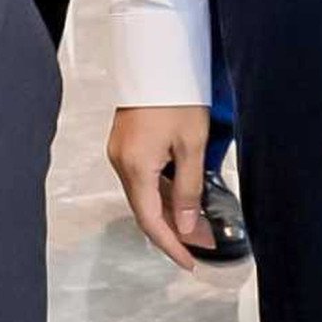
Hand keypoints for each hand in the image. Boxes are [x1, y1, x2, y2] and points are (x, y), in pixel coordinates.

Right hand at [111, 105, 214, 270]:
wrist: (159, 58)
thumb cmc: (178, 96)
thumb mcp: (191, 145)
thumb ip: (189, 189)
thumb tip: (188, 226)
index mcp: (135, 167)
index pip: (151, 221)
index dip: (171, 245)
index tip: (190, 263)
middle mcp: (120, 163)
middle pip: (145, 210)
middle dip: (172, 232)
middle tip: (201, 246)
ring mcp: (120, 152)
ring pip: (144, 194)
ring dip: (168, 212)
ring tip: (198, 225)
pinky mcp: (126, 142)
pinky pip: (143, 177)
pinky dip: (162, 192)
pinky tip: (182, 198)